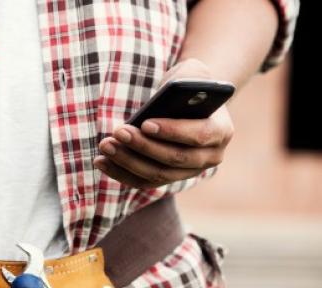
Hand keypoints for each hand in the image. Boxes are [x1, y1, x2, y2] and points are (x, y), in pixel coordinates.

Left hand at [94, 58, 234, 188]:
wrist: (189, 104)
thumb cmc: (189, 85)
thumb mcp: (193, 72)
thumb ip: (189, 76)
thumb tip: (169, 93)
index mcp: (221, 131)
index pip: (198, 136)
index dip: (172, 131)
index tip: (145, 123)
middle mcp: (209, 157)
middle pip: (174, 159)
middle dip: (143, 146)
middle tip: (118, 131)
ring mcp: (188, 172)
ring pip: (156, 174)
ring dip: (128, 161)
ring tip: (106, 145)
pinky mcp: (167, 179)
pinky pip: (142, 181)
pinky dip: (120, 172)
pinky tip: (100, 161)